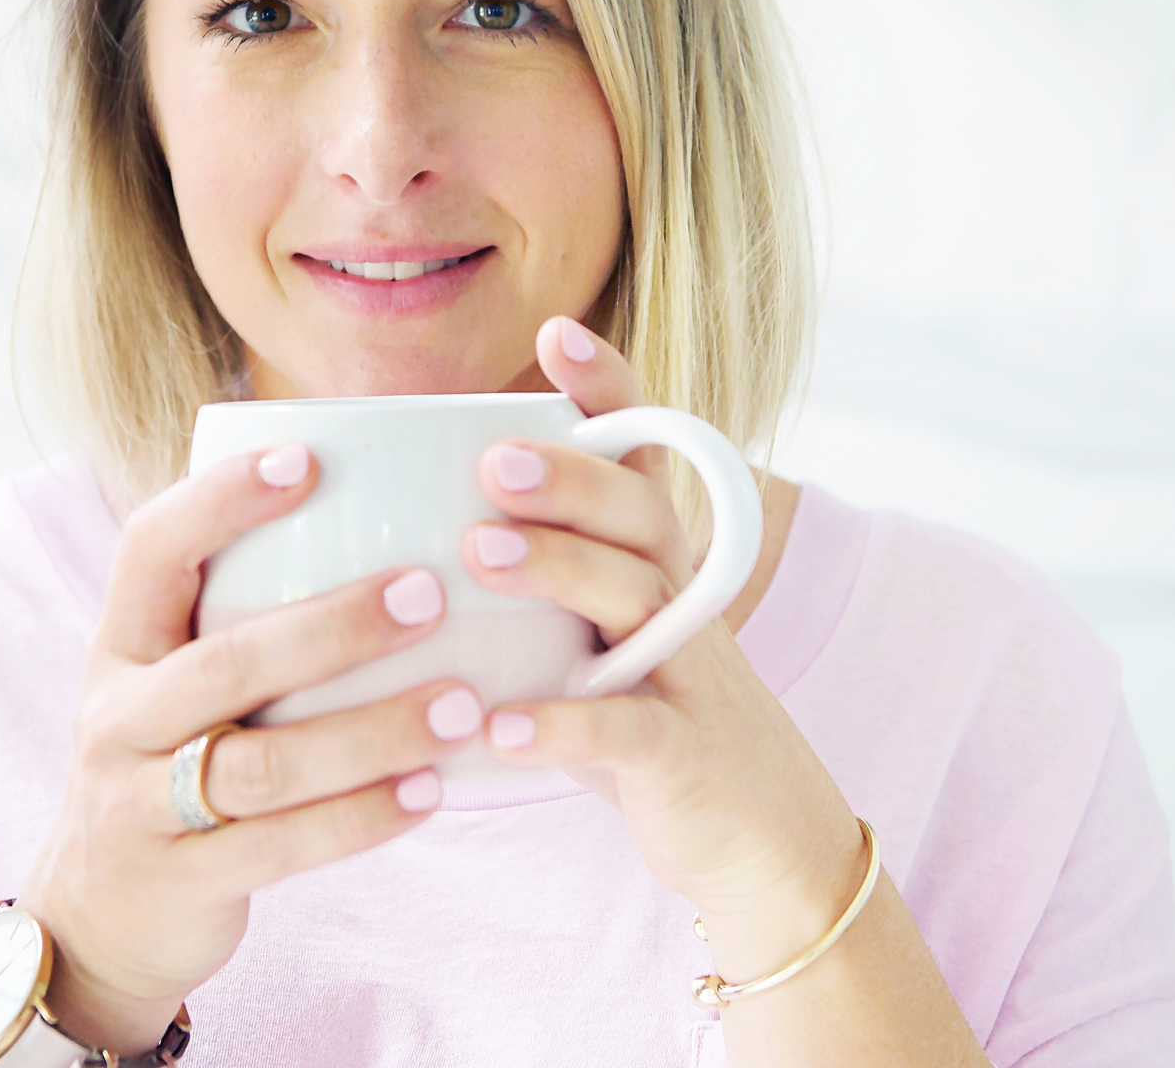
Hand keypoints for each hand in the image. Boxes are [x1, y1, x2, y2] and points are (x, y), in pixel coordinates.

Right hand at [16, 446, 479, 1053]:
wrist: (95, 914)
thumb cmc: (170, 761)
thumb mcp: (172, 679)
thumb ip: (239, 614)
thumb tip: (375, 509)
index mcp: (121, 645)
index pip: (150, 550)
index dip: (220, 500)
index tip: (306, 458)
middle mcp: (120, 718)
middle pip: (227, 663)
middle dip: (333, 627)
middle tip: (430, 594)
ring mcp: (140, 805)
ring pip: (263, 765)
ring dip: (371, 732)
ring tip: (460, 706)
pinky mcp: (181, 881)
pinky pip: (279, 848)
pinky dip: (359, 819)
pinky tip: (429, 792)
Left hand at [463, 317, 862, 932]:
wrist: (766, 842)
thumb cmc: (650, 725)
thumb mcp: (603, 641)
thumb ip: (538, 585)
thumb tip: (407, 528)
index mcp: (655, 565)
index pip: (641, 459)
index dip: (609, 392)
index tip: (554, 332)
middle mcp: (681, 604)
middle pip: (640, 516)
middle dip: (571, 478)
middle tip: (492, 458)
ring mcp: (691, 677)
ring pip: (637, 601)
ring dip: (560, 569)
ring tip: (480, 552)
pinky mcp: (685, 757)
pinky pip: (627, 731)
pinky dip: (563, 726)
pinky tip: (499, 723)